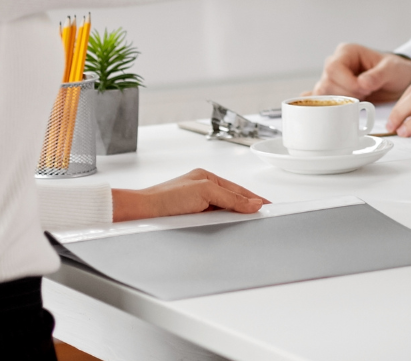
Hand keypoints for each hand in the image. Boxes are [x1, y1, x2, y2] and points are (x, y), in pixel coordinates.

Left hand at [110, 169, 266, 220]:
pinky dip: (221, 227)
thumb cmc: (166, 198)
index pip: (238, 189)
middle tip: (261, 218)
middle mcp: (202, 190)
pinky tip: (226, 232)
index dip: (254, 198)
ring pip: (223, 213)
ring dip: (232, 219)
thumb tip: (253, 202)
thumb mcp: (205, 192)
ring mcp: (196, 206)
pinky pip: (213, 223)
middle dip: (246, 209)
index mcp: (207, 178)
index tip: (268, 206)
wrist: (143, 214)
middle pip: (232, 201)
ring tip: (245, 225)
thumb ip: (231, 197)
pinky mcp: (190, 220)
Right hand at [313, 42, 410, 101]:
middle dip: (347, 94)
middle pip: (326, 83)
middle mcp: (336, 63)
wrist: (397, 81)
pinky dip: (331, 107)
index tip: (365, 89)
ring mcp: (332, 79)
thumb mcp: (392, 70)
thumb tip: (362, 83)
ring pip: (323, 94)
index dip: (346, 83)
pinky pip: (322, 102)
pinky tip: (343, 107)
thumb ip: (379, 75)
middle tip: (366, 94)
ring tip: (361, 97)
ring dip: (342, 102)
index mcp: (347, 52)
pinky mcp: (333, 93)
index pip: (333, 68)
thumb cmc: (394, 70)